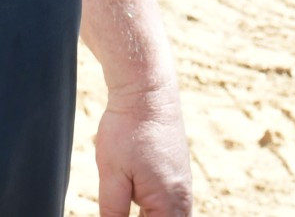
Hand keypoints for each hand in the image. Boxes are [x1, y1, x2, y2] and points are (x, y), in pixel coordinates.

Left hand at [93, 85, 191, 215]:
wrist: (148, 90)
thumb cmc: (129, 130)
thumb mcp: (112, 177)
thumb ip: (112, 213)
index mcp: (169, 204)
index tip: (117, 216)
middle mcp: (182, 199)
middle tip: (121, 211)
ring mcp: (182, 185)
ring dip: (150, 216)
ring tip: (128, 208)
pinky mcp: (177, 174)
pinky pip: (171, 206)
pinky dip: (155, 212)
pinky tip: (137, 207)